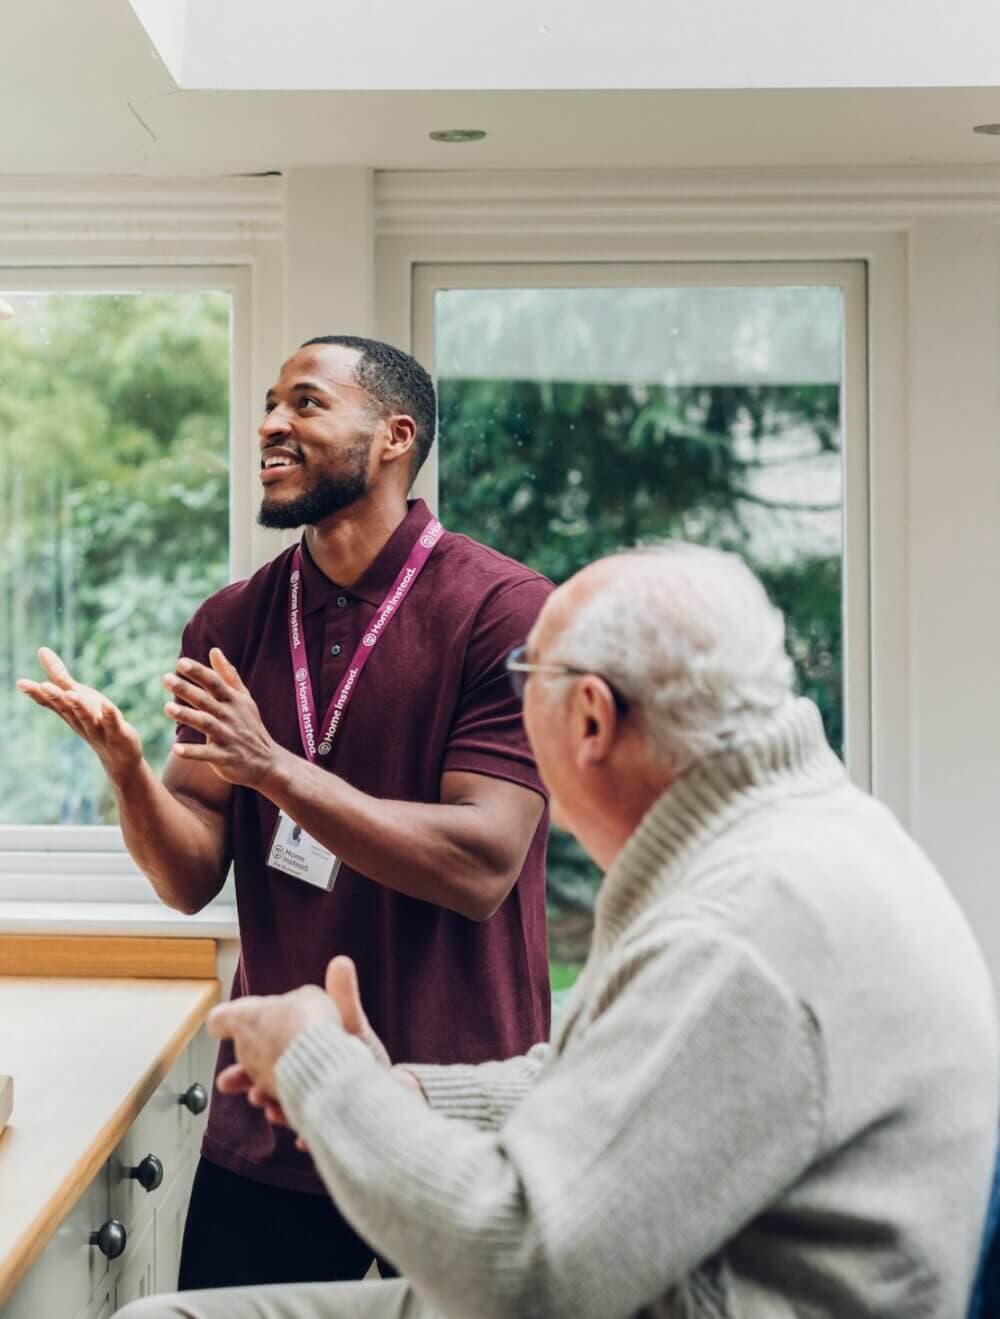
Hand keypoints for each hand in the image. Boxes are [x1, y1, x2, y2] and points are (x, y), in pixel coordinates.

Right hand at [16, 648, 142, 781]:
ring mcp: (98, 728)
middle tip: (42, 686)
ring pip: (86, 716)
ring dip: (78, 705)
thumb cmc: (94, 721)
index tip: (20, 683)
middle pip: (65, 708)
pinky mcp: (117, 732)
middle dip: (54, 697)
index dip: (36, 693)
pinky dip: (109, 714)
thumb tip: (41, 650)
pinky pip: (113, 722)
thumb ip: (59, 676)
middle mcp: (79, 720)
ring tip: (72, 695)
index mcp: (69, 712)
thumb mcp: (77, 696)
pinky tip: (107, 704)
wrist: (118, 756)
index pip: (50, 702)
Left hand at [165, 648, 279, 787]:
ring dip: (187, 716)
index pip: (215, 682)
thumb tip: (214, 650)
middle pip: (206, 700)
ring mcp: (229, 737)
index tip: (181, 663)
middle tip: (166, 678)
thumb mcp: (243, 699)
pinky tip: (175, 749)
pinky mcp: (225, 757)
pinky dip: (192, 752)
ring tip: (167, 708)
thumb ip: (228, 675)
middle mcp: (231, 716)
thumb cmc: (250, 726)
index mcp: (234, 700)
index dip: (199, 672)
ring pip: (206, 724)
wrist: (267, 762)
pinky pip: (207, 754)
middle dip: (187, 689)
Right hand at [216, 957, 421, 1140]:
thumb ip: (342, 996)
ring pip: (282, 1104)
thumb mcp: (350, 1022)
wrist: (388, 1086)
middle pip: (263, 1079)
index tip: (230, 1048)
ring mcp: (308, 1101)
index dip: (243, 1051)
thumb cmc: (362, 1053)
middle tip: (237, 1086)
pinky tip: (303, 1137)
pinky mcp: (323, 1123)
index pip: (262, 1050)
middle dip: (247, 1083)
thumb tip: (341, 961)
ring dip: (273, 1106)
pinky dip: (305, 1134)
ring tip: (271, 1106)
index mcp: (297, 1052)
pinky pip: (311, 1132)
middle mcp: (297, 1078)